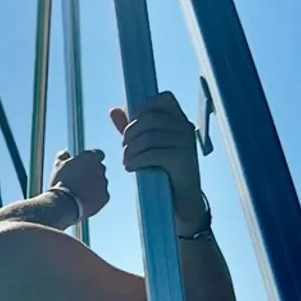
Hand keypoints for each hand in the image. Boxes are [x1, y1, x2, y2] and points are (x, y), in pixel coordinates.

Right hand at [48, 146, 107, 221]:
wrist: (65, 203)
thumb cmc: (61, 182)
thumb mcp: (58, 165)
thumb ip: (64, 155)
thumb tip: (66, 153)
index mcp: (90, 158)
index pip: (98, 154)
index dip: (92, 159)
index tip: (86, 163)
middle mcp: (101, 169)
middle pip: (100, 169)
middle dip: (92, 173)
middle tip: (80, 180)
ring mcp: (104, 183)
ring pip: (101, 183)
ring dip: (94, 186)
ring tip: (80, 193)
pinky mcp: (105, 197)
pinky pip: (102, 196)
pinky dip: (96, 198)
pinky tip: (84, 201)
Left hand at [110, 91, 204, 229]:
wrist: (182, 202)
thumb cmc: (163, 171)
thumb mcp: (147, 147)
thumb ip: (133, 128)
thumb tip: (114, 110)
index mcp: (179, 120)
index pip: (162, 98)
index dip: (142, 108)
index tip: (131, 128)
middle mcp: (185, 128)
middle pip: (150, 118)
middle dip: (130, 133)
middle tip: (124, 149)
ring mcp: (186, 143)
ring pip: (149, 137)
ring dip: (130, 150)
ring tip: (126, 161)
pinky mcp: (183, 160)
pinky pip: (153, 153)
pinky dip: (137, 160)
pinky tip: (131, 168)